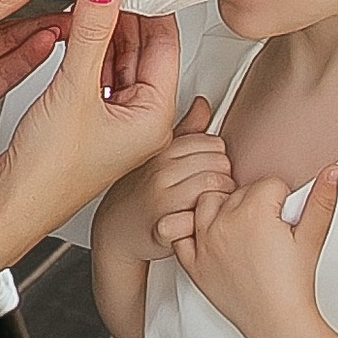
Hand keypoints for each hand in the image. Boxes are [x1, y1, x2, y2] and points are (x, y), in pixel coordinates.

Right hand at [0, 0, 183, 247]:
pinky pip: (96, 73)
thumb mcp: (73, 91)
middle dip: (127, 11)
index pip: (166, 44)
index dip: (151, 4)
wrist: (9, 210)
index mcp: (155, 119)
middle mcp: (140, 121)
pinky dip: (87, 48)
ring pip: (118, 59)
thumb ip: (91, 33)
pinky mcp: (87, 121)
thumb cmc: (48, 176)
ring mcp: (114, 121)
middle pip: (143, 49)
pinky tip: (74, 28)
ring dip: (105, 27)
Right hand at [97, 95, 233, 262]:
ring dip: (220, 198)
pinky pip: (203, 216)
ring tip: (210, 203)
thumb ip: (186, 130)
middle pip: (219, 163)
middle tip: (213, 188)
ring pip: (217, 187)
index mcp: (161, 151)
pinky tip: (201, 221)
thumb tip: (204, 104)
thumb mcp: (157, 155)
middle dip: (223, 176)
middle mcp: (161, 173)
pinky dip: (207, 220)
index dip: (217, 156)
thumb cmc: (138, 195)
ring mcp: (163, 200)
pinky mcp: (165, 229)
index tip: (208, 168)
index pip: (212, 142)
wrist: (113, 233)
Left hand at [176, 161, 337, 337]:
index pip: (268, 183)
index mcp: (253, 211)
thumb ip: (322, 200)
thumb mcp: (313, 238)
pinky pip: (181, 233)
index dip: (282, 199)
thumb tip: (333, 170)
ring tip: (243, 229)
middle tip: (269, 229)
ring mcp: (204, 242)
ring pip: (206, 203)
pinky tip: (212, 240)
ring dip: (221, 210)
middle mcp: (223, 222)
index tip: (286, 218)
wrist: (278, 323)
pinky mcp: (194, 263)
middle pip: (237, 191)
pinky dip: (192, 232)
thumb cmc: (294, 284)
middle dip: (254, 203)